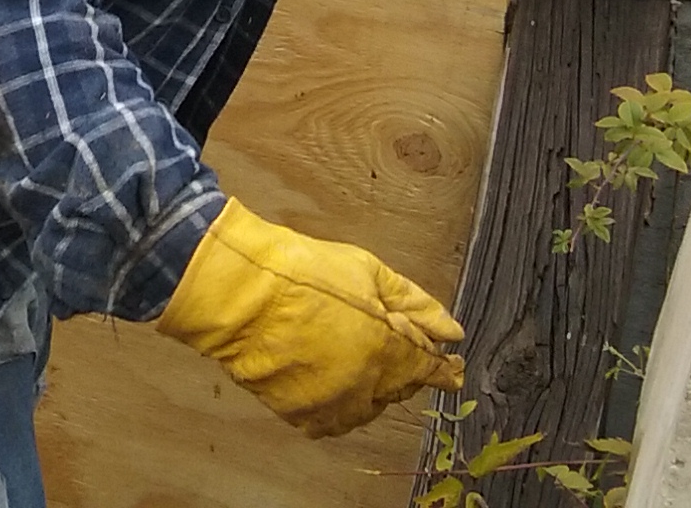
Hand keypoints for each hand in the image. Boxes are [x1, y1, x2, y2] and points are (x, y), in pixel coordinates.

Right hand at [158, 197, 463, 437]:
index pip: (430, 369)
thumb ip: (415, 304)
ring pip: (367, 409)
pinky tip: (331, 378)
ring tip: (356, 359)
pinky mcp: (297, 412)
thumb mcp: (367, 271)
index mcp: (386, 349)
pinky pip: (330, 419)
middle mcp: (362, 385)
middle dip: (403, 368)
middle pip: (399, 388)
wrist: (238, 292)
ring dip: (372, 389)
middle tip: (389, 343)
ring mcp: (329, 403)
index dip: (444, 368)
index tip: (451, 367)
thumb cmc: (301, 272)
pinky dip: (338, 403)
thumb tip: (452, 331)